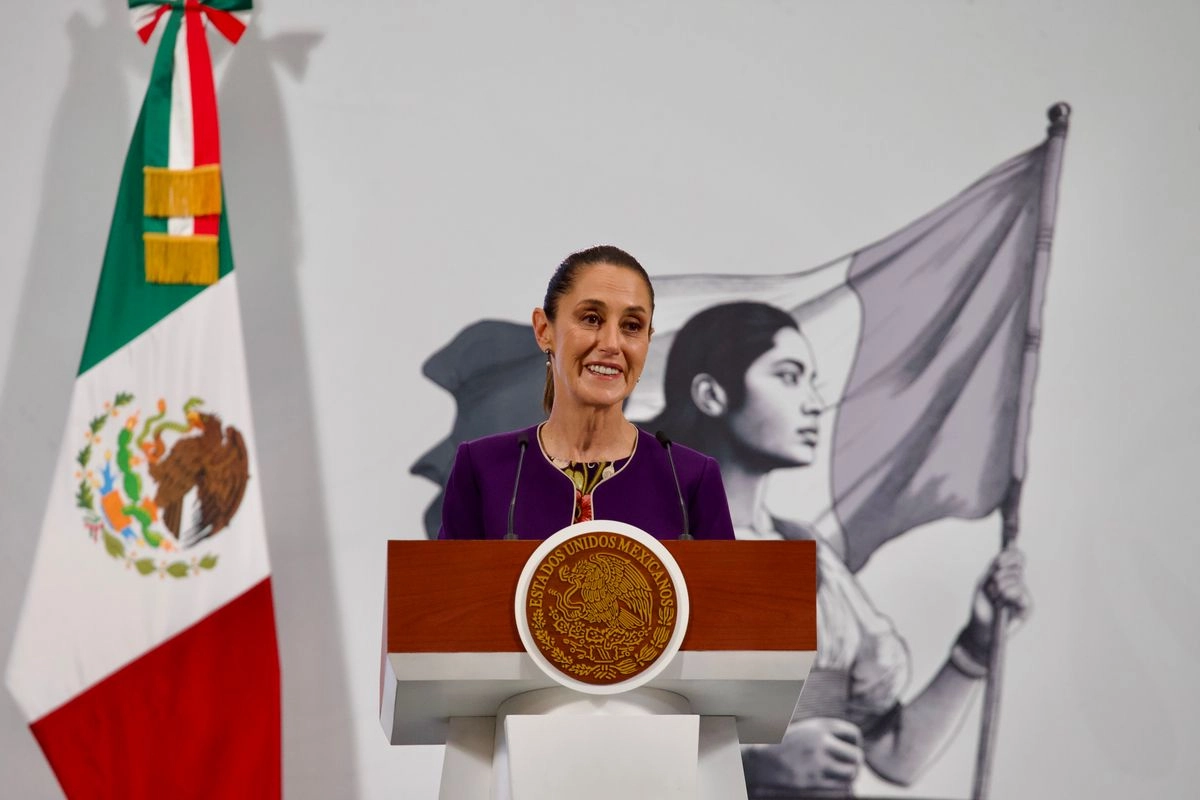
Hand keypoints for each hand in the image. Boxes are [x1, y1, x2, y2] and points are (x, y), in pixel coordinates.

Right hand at [744, 717, 862, 795]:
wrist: (760, 760)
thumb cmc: (785, 745)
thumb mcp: (806, 730)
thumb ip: (828, 734)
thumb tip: (854, 746)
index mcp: (820, 726)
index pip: (854, 734)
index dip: (854, 744)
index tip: (847, 750)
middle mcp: (821, 743)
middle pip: (857, 757)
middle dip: (853, 764)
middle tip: (846, 767)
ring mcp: (818, 763)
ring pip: (851, 774)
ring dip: (848, 777)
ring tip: (840, 777)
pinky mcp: (813, 781)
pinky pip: (840, 788)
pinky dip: (840, 788)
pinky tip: (831, 784)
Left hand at [962, 545, 1032, 657]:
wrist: (981, 627)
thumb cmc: (982, 606)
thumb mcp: (984, 582)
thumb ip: (994, 568)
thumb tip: (1002, 556)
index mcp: (1009, 574)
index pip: (1018, 557)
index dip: (1010, 555)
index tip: (997, 562)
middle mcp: (1019, 583)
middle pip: (1017, 565)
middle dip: (1001, 573)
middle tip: (992, 585)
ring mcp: (1024, 594)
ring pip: (1017, 578)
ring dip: (1000, 585)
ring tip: (994, 597)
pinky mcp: (1027, 606)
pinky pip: (1021, 592)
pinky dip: (1008, 593)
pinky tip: (1001, 601)